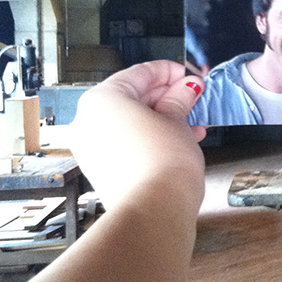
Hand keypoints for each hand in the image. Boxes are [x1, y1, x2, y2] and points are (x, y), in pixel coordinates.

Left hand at [70, 61, 206, 213]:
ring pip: (131, 121)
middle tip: (193, 96)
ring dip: (163, 118)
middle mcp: (89, 121)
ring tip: (192, 121)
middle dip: (167, 96)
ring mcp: (92, 147)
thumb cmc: (163, 162)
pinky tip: (179, 139)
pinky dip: (151, 136)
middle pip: (132, 97)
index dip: (169, 71)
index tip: (188, 73)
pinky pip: (127, 141)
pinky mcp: (102, 168)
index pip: (139, 73)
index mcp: (102, 100)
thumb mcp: (177, 121)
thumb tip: (188, 87)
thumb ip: (179, 99)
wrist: (154, 210)